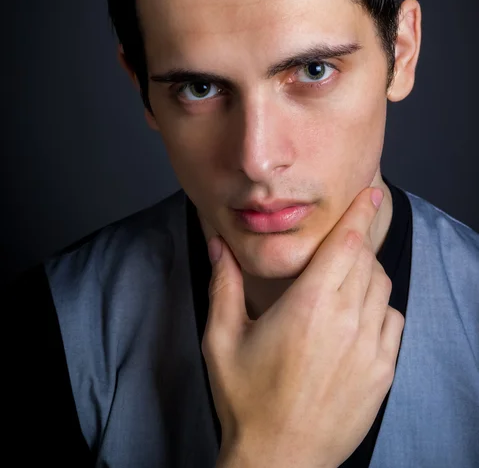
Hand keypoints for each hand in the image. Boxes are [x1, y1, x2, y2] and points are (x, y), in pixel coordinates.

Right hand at [202, 187, 404, 467]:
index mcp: (308, 306)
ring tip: (339, 284)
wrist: (279, 460)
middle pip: (366, 260)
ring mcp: (370, 348)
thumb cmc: (247, 399)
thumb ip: (223, 284)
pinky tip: (355, 319)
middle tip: (336, 247)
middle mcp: (346, 320)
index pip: (346, 244)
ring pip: (381, 287)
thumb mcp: (221, 338)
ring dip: (365, 275)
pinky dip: (378, 308)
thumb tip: (217, 242)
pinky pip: (393, 321)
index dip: (360, 213)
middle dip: (354, 244)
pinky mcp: (383, 372)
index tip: (371, 191)